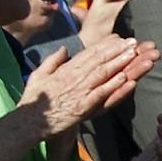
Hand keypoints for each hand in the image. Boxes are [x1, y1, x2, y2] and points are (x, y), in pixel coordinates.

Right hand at [19, 37, 158, 136]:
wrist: (28, 122)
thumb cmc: (33, 99)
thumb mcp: (39, 74)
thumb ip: (53, 60)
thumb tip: (65, 49)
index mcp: (66, 70)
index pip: (89, 53)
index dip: (106, 45)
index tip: (120, 38)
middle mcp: (74, 78)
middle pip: (99, 60)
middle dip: (117, 50)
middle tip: (133, 42)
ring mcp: (80, 92)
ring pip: (102, 74)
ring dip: (119, 63)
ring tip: (133, 54)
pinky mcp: (83, 107)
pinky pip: (101, 94)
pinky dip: (113, 86)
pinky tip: (125, 79)